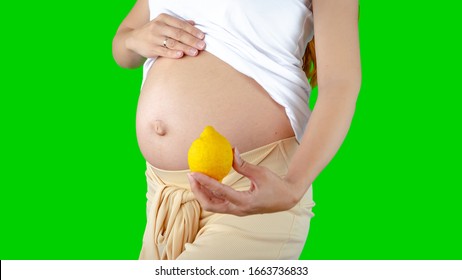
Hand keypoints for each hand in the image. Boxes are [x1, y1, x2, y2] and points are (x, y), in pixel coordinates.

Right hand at [126, 13, 205, 58]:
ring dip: (185, 48)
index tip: (202, 37)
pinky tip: (181, 55)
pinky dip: (173, 53)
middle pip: (178, 34)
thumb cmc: (154, 32)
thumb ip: (178, 24)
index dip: (192, 31)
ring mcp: (154, 38)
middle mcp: (158, 26)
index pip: (181, 24)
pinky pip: (164, 51)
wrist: (134, 39)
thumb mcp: (164, 24)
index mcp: (163, 18)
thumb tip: (194, 23)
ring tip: (195, 52)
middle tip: (202, 46)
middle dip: (191, 40)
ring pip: (172, 43)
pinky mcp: (151, 48)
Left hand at [187, 148, 307, 215]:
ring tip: (195, 178)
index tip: (194, 172)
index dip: (205, 182)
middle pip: (210, 204)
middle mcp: (238, 209)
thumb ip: (244, 165)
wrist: (286, 199)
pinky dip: (210, 193)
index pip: (220, 192)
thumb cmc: (275, 184)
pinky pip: (219, 203)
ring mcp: (237, 211)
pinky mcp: (237, 209)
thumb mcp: (260, 173)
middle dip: (197, 191)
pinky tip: (207, 181)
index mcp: (244, 202)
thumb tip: (232, 150)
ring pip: (213, 205)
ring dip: (202, 193)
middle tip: (191, 175)